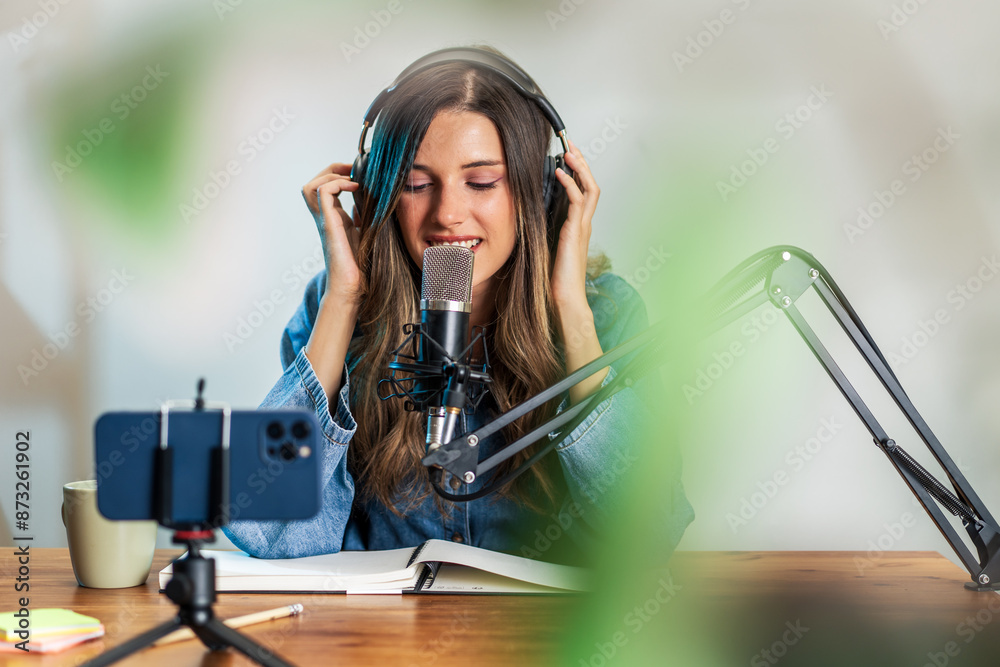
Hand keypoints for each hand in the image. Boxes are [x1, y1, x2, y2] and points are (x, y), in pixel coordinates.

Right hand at [301, 163, 361, 301]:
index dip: (339, 175)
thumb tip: (366, 203)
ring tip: (351, 179)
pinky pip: (323, 192)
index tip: (358, 174)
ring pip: (310, 186)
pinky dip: (338, 184)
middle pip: (312, 184)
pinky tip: (355, 189)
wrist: (352, 287)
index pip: (325, 188)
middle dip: (332, 169)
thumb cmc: (359, 267)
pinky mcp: (329, 224)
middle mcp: (325, 218)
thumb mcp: (364, 235)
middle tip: (353, 169)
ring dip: (330, 175)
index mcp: (333, 219)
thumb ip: (362, 219)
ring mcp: (324, 221)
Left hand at [550, 138, 599, 310]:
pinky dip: (570, 183)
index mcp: (578, 227)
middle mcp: (584, 224)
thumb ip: (544, 231)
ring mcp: (582, 227)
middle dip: (582, 163)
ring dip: (580, 168)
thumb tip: (530, 217)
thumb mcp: (547, 247)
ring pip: (590, 188)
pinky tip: (560, 172)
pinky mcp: (576, 231)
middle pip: (591, 184)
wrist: (564, 298)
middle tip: (571, 146)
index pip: (584, 191)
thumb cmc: (556, 279)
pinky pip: (578, 201)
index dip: (578, 172)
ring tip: (569, 152)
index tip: (567, 157)